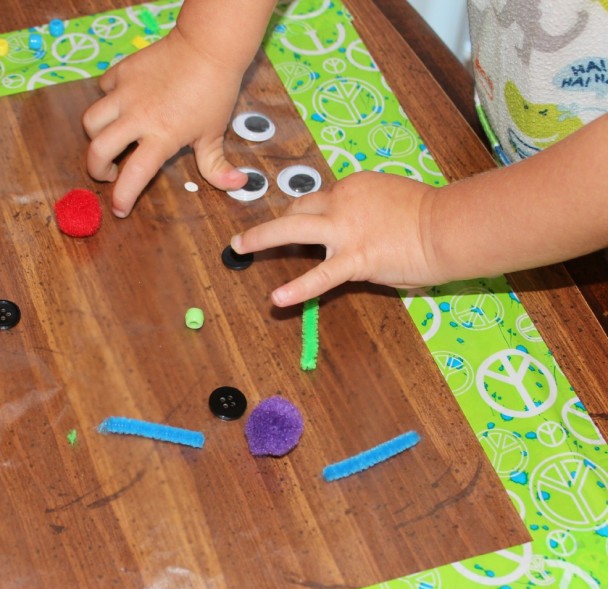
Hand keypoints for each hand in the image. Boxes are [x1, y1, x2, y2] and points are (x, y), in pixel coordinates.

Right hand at [82, 30, 248, 217]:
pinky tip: (121, 104)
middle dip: (97, 169)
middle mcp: (137, 117)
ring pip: (91, 121)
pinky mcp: (122, 71)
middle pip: (97, 151)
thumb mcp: (215, 132)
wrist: (208, 46)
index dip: (122, 198)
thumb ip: (217, 165)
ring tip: (110, 139)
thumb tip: (236, 185)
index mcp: (161, 136)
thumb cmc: (215, 92)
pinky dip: (107, 100)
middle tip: (109, 172)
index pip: (132, 176)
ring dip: (96, 136)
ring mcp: (126, 92)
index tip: (120, 209)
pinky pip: (102, 89)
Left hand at [230, 171, 443, 305]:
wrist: (450, 226)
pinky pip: (321, 275)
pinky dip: (298, 288)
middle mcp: (343, 202)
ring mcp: (346, 230)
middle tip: (247, 236)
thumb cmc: (431, 216)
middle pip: (296, 208)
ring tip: (239, 248)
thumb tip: (359, 228)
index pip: (317, 200)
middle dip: (270, 222)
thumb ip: (368, 212)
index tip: (300, 229)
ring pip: (293, 229)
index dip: (306, 216)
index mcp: (353, 187)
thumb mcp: (392, 200)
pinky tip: (278, 300)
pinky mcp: (356, 258)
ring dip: (261, 238)